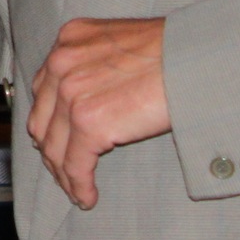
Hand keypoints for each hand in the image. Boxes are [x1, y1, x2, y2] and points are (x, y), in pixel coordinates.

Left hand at [27, 17, 169, 209]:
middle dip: (52, 151)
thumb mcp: (122, 44)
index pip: (44, 90)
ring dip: (64, 174)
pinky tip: (88, 198)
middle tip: (65, 172)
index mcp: (69, 41)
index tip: (59, 141)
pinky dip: (79, 186)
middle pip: (42, 120)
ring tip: (77, 191)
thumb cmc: (176, 51)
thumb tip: (94, 97)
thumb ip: (98, 64)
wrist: (197, 57)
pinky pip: (75, 165)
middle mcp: (61, 63)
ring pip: (54, 147)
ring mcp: (71, 93)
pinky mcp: (89, 123)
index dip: (49, 121)